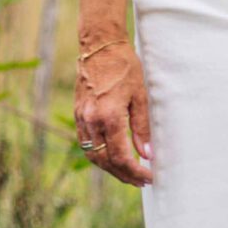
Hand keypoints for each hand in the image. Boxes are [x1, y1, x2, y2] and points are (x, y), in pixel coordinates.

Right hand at [74, 35, 152, 186]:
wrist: (100, 46)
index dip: (135, 172)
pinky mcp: (78, 113)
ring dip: (110, 168)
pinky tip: (112, 156)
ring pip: (92, 154)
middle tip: (141, 181)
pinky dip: (99, 154)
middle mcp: (91, 121)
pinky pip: (86, 142)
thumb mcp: (140, 96)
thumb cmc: (125, 67)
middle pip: (105, 161)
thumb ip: (142, 127)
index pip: (121, 157)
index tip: (149, 177)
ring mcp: (82, 118)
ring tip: (128, 173)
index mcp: (109, 117)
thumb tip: (147, 154)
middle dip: (123, 175)